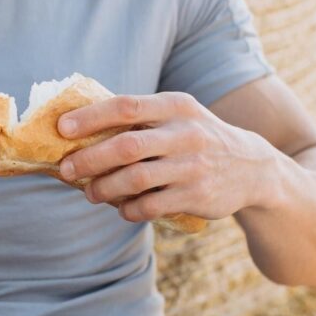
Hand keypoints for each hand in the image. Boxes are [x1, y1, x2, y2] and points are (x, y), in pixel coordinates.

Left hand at [56, 92, 274, 223]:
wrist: (253, 168)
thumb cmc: (196, 138)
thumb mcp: (178, 115)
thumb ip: (139, 118)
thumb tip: (79, 126)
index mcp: (176, 106)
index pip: (126, 107)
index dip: (90, 118)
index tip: (62, 129)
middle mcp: (186, 134)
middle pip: (126, 146)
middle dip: (89, 159)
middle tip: (66, 169)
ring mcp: (193, 166)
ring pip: (135, 180)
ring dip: (103, 188)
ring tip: (89, 192)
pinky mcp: (196, 196)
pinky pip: (150, 206)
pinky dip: (128, 209)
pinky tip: (121, 208)